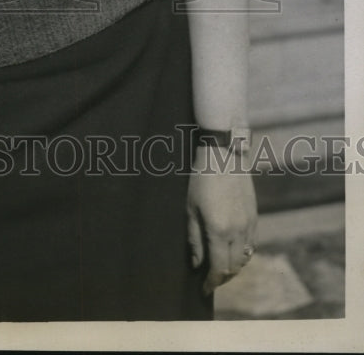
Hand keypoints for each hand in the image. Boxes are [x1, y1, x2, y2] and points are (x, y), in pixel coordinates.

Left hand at [187, 145, 257, 295]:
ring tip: (220, 268)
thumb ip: (194, 239)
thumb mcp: (190, 209)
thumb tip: (197, 264)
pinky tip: (232, 251)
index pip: (219, 269)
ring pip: (245, 258)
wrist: (223, 155)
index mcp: (219, 231)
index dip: (211, 283)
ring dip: (233, 267)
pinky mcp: (255, 216)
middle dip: (221, 278)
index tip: (203, 290)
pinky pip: (252, 244)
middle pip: (234, 267)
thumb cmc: (200, 180)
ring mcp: (249, 224)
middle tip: (209, 281)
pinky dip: (243, 254)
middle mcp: (238, 231)